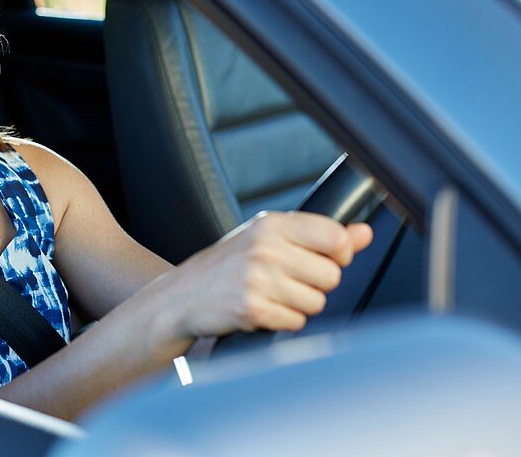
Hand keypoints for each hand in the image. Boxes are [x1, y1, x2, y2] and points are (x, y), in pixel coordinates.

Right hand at [161, 211, 372, 337]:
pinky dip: (283, 321)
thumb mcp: (269, 240)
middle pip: (331, 275)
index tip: (321, 258)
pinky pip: (296, 322)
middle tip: (286, 280)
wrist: (183, 295)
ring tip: (272, 295)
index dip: (339, 253)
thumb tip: (364, 233)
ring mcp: (258, 279)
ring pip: (317, 302)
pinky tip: (262, 308)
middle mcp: (265, 248)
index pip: (335, 236)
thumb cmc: (229, 265)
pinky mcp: (253, 308)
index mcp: (271, 224)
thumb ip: (319, 236)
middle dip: (315, 284)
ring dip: (299, 305)